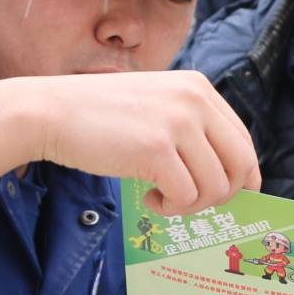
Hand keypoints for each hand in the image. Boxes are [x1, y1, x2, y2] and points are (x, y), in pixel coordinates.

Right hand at [0, 71, 259, 213]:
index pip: (244, 140)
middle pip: (241, 164)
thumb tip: (229, 174)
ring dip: (191, 204)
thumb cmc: (100, 116)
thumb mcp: (156, 106)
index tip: (224, 194)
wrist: (50, 112)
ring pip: (216, 186)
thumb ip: (191, 127)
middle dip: (222, 194)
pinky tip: (148, 198)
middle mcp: (195, 100)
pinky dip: (170, 207)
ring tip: (162, 197)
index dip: (241, 176)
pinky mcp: (156, 150)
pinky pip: (186, 196)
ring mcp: (178, 123)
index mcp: (199, 87)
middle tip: (191, 201)